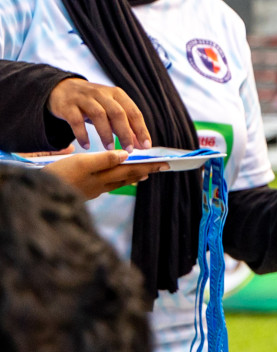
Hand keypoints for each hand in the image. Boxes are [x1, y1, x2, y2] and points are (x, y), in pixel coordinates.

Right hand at [45, 150, 168, 200]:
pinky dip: (115, 179)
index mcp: (102, 178)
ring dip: (131, 176)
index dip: (149, 165)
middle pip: (127, 176)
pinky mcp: (82, 192)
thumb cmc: (57, 176)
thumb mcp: (80, 164)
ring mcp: (91, 191)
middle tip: (161, 167)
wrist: (35, 196)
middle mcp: (100, 186)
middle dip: (144, 171)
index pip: (131, 170)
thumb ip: (104, 159)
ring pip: (117, 182)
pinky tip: (115, 178)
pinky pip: (105, 185)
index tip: (165, 163)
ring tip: (144, 173)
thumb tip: (126, 155)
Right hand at [47, 78, 151, 149]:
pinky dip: (82, 134)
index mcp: (117, 94)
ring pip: (98, 115)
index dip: (141, 129)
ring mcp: (84, 99)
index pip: (133, 112)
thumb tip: (141, 145)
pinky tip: (86, 146)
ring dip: (106, 133)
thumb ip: (125, 125)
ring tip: (110, 148)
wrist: (62, 89)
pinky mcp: (68, 106)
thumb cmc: (92, 103)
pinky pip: (76, 121)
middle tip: (129, 150)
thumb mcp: (110, 110)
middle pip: (118, 113)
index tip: (146, 146)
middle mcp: (102, 94)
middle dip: (125, 133)